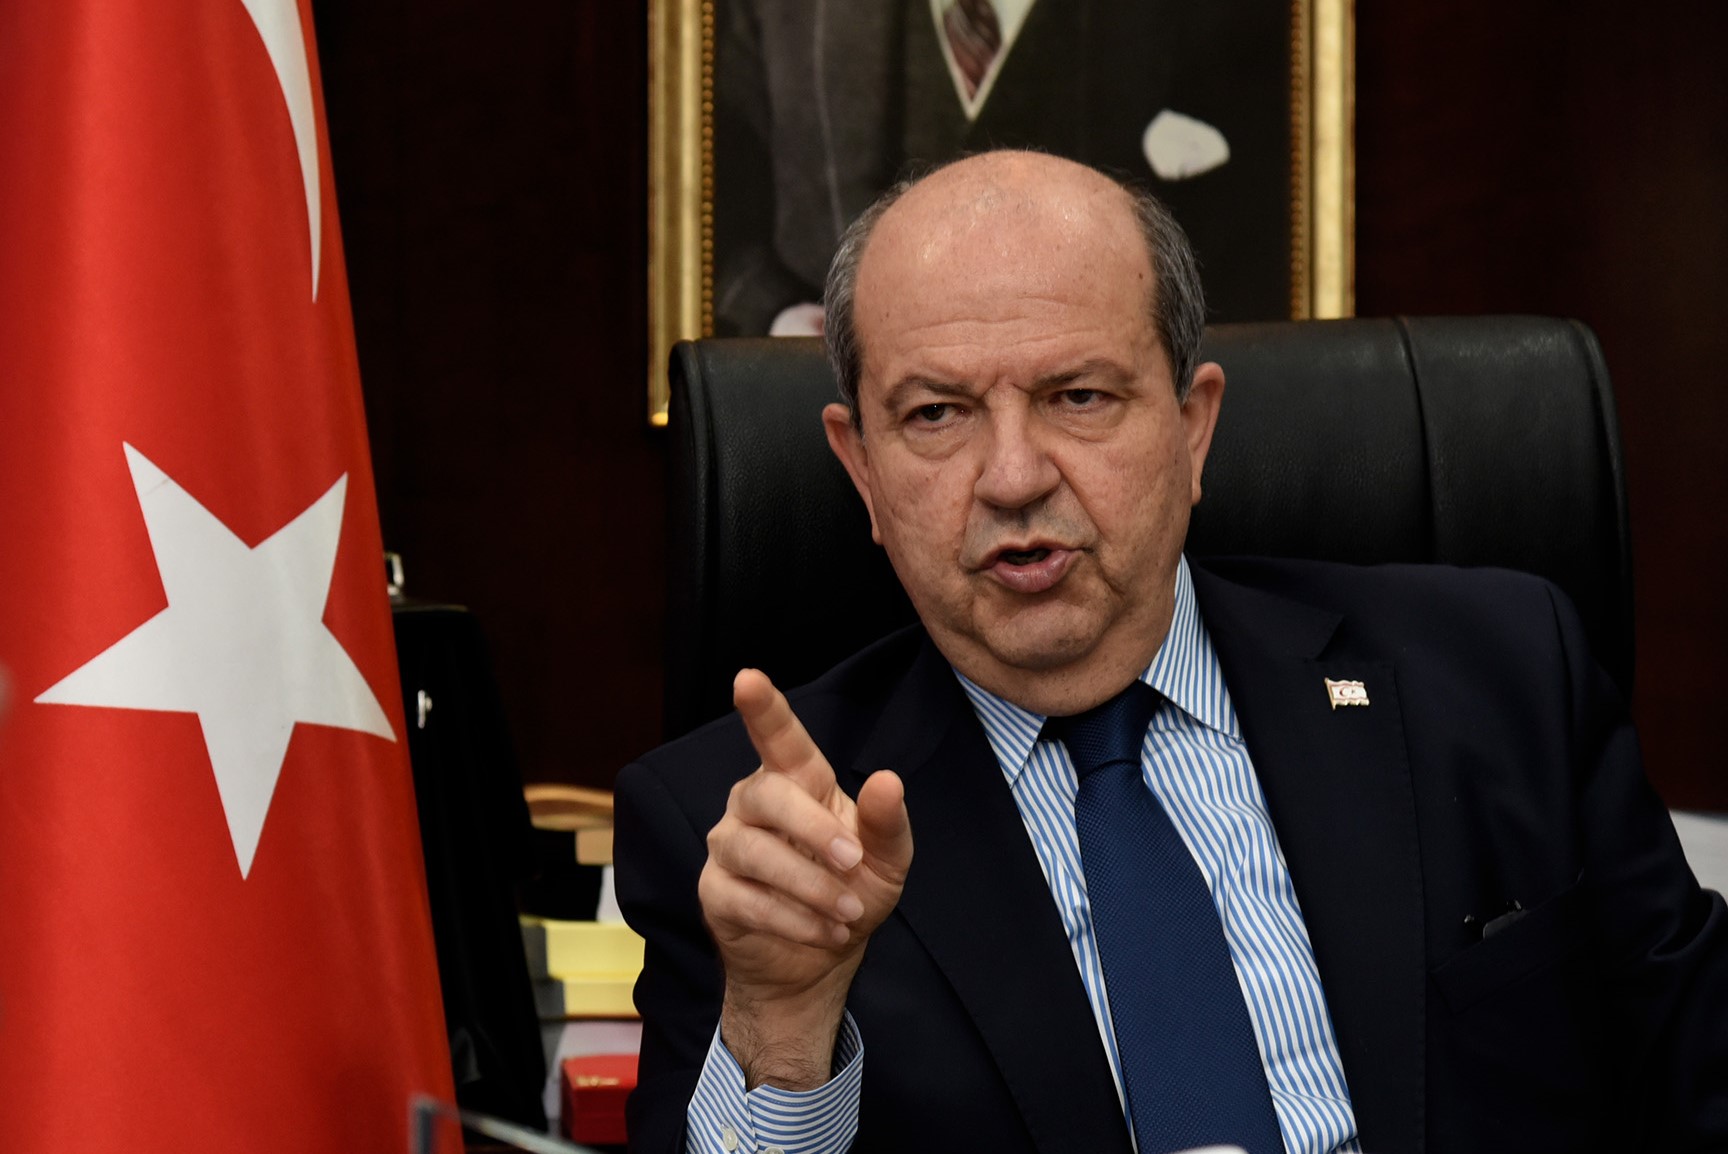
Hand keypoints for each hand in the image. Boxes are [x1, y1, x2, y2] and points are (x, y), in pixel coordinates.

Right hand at [698, 668, 912, 1088]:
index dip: (763, 708)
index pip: (779, 738)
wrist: (820, 960)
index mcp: (797, 782)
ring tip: (848, 912)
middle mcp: (754, 804)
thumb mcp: (887, 859)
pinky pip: (746, 899)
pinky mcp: (715, 892)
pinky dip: (793, 919)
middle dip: (812, 828)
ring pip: (754, 851)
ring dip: (809, 885)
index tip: (748, 679)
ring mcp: (728, 846)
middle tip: (853, 860)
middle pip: (766, 794)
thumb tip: (888, 781)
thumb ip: (887, 821)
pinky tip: (825, 932)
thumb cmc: (852, 890)